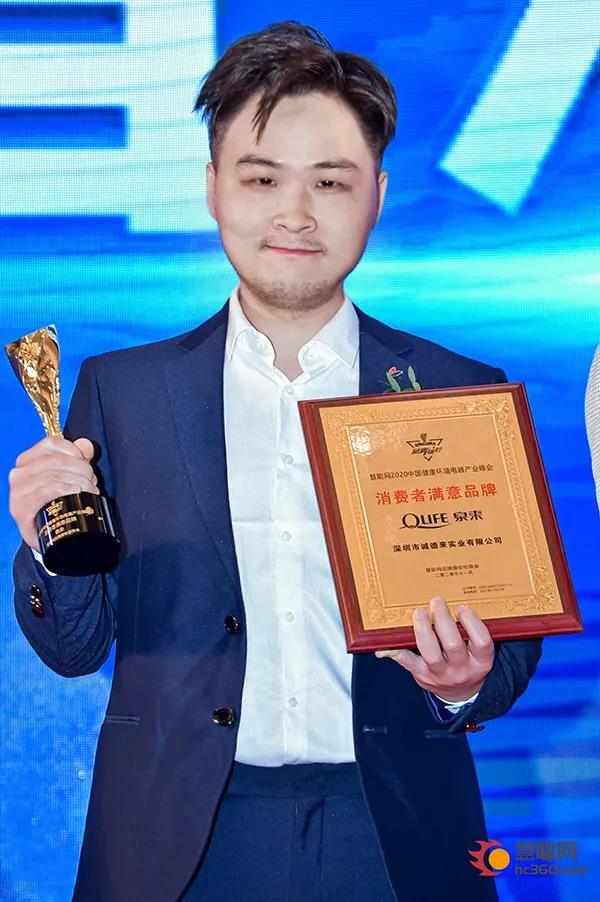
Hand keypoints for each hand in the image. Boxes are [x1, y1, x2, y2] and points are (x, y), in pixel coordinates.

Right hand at [8, 436, 98, 549]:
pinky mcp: (20, 508)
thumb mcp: (67, 477)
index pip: (52, 444)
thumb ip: (76, 457)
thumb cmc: (55, 504)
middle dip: (82, 469)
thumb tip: (86, 445)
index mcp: (27, 460)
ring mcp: (17, 491)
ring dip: (79, 481)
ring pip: (55, 476)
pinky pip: (46, 491)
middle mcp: (18, 473)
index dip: (74, 451)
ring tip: (89, 491)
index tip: (86, 463)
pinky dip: (65, 489)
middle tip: (92, 482)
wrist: (47, 536)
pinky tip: (76, 492)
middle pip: (57, 461)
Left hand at [375, 596, 493, 701]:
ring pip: (431, 653)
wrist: (460, 693)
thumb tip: (460, 596)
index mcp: (481, 660)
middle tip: (436, 602)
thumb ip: (473, 628)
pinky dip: (393, 650)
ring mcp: (441, 674)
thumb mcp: (478, 649)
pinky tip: (383, 643)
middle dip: (442, 620)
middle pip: (453, 645)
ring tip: (419, 613)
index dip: (472, 622)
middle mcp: (462, 669)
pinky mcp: (422, 675)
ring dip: (423, 630)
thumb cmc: (468, 661)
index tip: (461, 607)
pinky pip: (406, 661)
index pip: (482, 642)